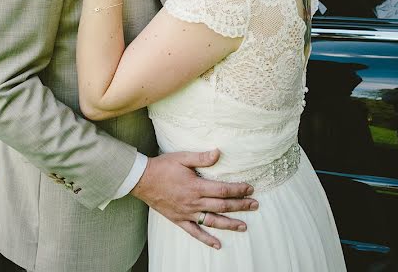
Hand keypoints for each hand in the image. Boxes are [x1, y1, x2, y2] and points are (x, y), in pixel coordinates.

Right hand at [131, 149, 257, 248]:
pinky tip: (218, 245)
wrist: (142, 180)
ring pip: (213, 221)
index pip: (223, 190)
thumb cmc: (162, 167)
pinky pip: (195, 232)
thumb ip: (201, 158)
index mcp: (196, 186)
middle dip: (241, 206)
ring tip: (244, 226)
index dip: (238, 190)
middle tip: (255, 205)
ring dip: (229, 224)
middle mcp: (194, 202)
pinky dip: (207, 239)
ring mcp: (187, 213)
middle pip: (222, 206)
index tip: (250, 188)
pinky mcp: (179, 220)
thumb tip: (218, 152)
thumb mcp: (182, 158)